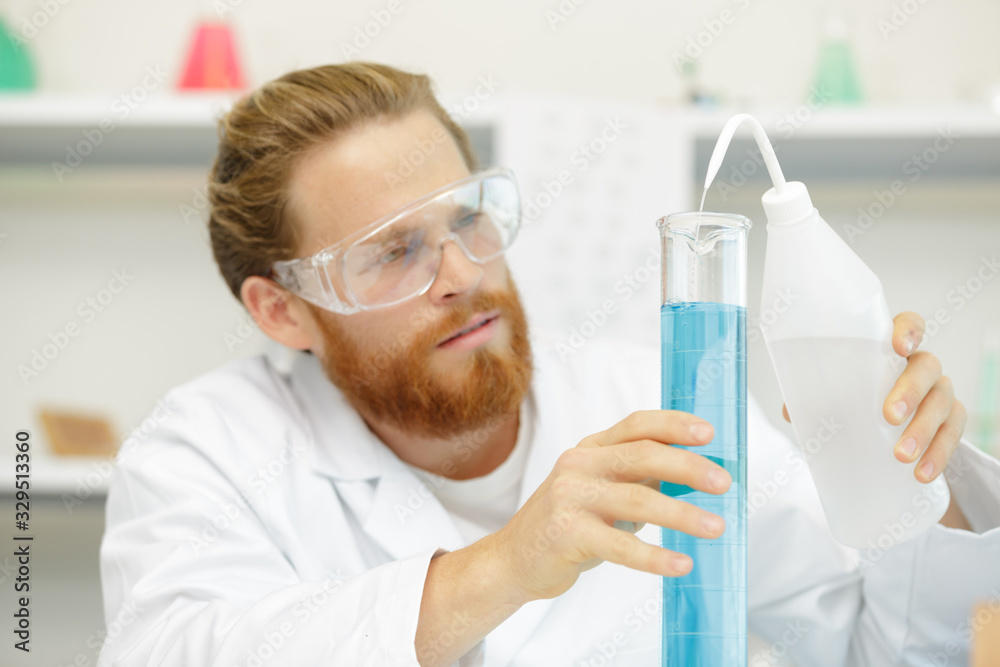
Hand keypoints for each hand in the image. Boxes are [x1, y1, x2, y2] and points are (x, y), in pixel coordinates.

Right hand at [494, 410, 731, 603]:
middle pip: (643, 455)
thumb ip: (636, 478)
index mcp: (591, 449)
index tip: (709, 433)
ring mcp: (570, 498)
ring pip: (638, 500)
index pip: (637, 425)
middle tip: (723, 483)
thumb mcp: (598, 490)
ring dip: (682, 514)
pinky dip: (656, 556)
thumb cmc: (567, 525)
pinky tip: (681, 563)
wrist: (514, 559)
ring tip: (715, 527)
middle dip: (688, 467)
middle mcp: (579, 465)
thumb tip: (694, 475)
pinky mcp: (567, 534)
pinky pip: (621, 546)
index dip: (674, 425)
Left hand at [781, 311, 966, 483]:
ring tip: (901, 456)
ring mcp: (940, 392)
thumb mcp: (833, 395)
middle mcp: (921, 366)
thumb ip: (812, 398)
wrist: (885, 433)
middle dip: (910, 391)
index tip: (899, 346)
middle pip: (927, 367)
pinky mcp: (951, 421)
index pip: (909, 325)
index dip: (909, 331)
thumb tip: (790, 412)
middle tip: (889, 416)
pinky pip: (954, 434)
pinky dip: (939, 454)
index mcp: (891, 350)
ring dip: (923, 430)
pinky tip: (922, 473)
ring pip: (942, 402)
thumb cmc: (854, 401)